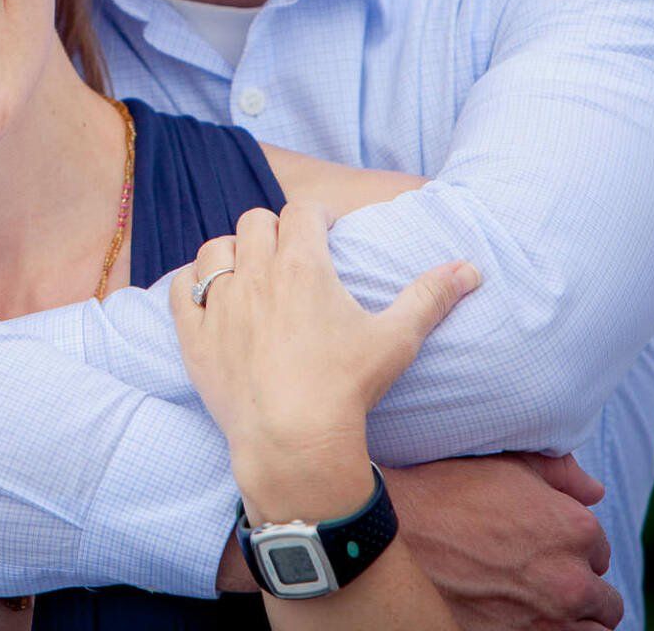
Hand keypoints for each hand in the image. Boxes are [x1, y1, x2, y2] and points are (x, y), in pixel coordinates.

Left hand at [170, 201, 479, 520]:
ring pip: (215, 248)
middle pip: (256, 221)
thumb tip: (471, 268)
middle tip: (288, 252)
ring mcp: (220, 303)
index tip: (324, 229)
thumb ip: (431, 296)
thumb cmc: (347, 388)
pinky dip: (193, 286)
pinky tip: (208, 296)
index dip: (315, 216)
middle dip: (274, 229)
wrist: (294, 440)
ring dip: (231, 252)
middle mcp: (256, 273)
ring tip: (248, 271)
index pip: (302, 211)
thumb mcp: (396, 339)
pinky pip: (181, 290)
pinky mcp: (194, 336)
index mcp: (303, 264)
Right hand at [389, 454, 621, 630]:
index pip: (599, 550)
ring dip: (577, 623)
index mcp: (575, 530)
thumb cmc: (445, 493)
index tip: (545, 548)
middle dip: (581, 590)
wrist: (393, 536)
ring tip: (546, 610)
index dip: (573, 548)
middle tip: (545, 581)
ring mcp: (547, 621)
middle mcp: (571, 580)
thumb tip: (594, 491)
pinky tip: (529, 621)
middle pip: (603, 601)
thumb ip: (559, 473)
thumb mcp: (504, 464)